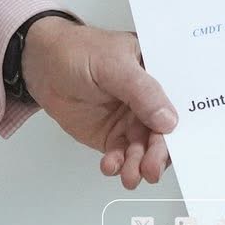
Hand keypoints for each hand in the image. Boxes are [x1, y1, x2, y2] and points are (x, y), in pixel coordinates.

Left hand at [21, 17, 177, 189]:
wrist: (42, 65)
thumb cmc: (78, 50)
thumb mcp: (113, 63)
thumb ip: (142, 91)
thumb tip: (168, 119)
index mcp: (156, 71)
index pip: (178, 99)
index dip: (183, 122)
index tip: (178, 144)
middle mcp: (147, 98)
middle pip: (164, 131)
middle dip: (159, 153)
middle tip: (151, 168)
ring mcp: (130, 119)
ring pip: (144, 148)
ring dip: (139, 164)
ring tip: (130, 174)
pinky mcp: (112, 135)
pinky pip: (122, 155)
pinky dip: (119, 164)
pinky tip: (111, 165)